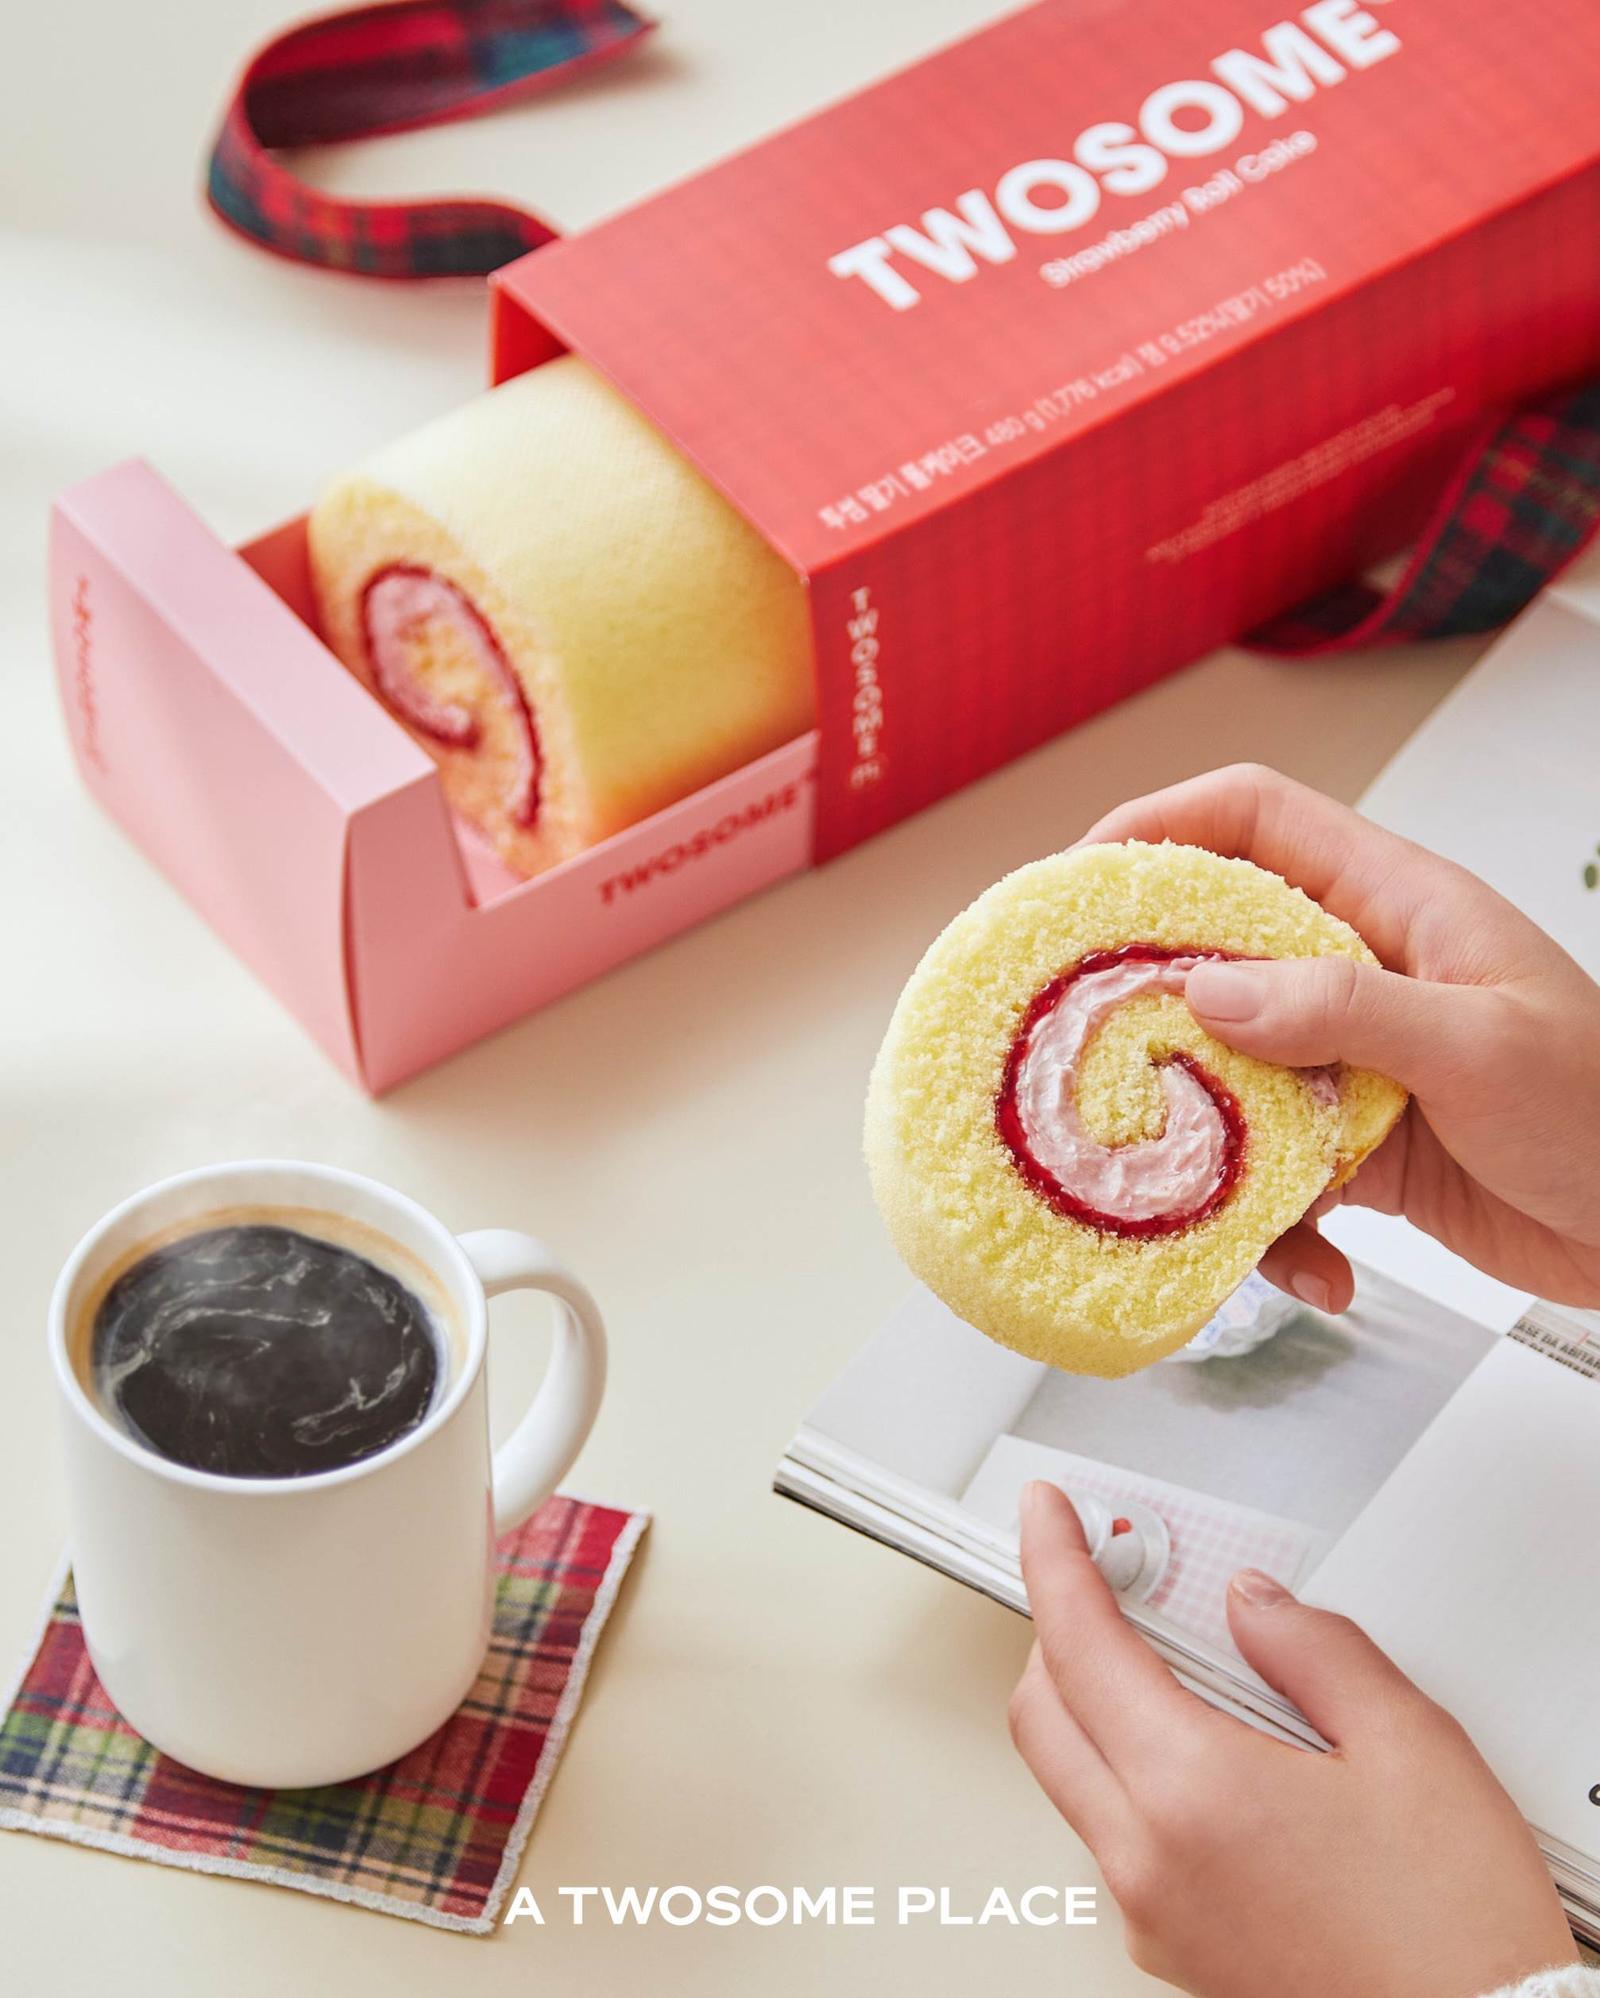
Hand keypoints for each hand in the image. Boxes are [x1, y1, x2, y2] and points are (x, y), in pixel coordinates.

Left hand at [1009, 1481, 1575, 1996]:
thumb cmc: (1456, 1934)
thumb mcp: (1412, 1745)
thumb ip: (1316, 1650)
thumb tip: (1254, 1605)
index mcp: (1191, 1792)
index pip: (1078, 1643)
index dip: (1054, 1559)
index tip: (1047, 1512)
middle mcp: (1147, 1859)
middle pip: (1043, 1712)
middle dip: (1059, 1628)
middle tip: (1105, 1577)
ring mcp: (1151, 1913)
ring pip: (1070, 1775)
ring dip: (1092, 1702)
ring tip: (1177, 1662)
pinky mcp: (1173, 1948)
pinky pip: (1114, 1835)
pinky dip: (1129, 1770)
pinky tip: (1206, 1750)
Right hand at [1080, 763, 1599, 1311]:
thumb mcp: (1481, 1046)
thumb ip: (1344, 1009)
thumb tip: (1208, 990)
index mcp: (1395, 905)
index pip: (1255, 820)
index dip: (1160, 826)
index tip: (1079, 880)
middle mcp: (1360, 971)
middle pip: (1212, 948)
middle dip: (1143, 998)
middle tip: (1076, 1045)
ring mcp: (1353, 1059)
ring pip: (1226, 1071)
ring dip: (1202, 1137)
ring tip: (1195, 1191)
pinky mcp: (1356, 1142)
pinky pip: (1271, 1167)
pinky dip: (1275, 1224)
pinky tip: (1318, 1266)